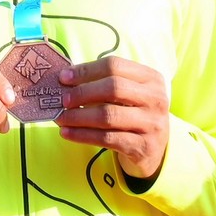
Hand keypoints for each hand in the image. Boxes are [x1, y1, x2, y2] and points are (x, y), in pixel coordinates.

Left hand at [57, 55, 172, 181]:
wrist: (155, 150)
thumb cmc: (134, 115)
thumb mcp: (128, 95)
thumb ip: (103, 84)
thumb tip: (65, 80)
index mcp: (151, 78)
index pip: (115, 66)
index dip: (86, 70)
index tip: (64, 77)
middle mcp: (155, 98)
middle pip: (113, 88)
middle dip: (82, 93)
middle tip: (62, 99)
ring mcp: (151, 123)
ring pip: (108, 115)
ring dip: (78, 116)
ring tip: (60, 118)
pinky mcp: (142, 146)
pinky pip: (106, 138)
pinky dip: (82, 135)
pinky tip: (67, 133)